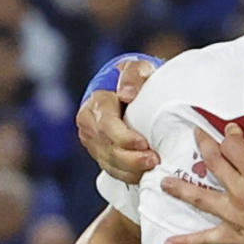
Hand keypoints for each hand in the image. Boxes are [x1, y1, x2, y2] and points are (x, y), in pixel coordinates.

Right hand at [76, 61, 157, 181]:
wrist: (130, 91)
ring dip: (131, 169)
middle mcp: (89, 124)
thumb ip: (134, 76)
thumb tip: (126, 94)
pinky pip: (112, 170)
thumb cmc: (136, 78)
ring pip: (109, 162)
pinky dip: (128, 175)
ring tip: (152, 169)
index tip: (144, 144)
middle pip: (107, 148)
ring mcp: (93, 142)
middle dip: (130, 158)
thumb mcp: (137, 68)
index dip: (124, 138)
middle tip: (154, 160)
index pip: (106, 125)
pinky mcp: (101, 154)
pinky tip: (144, 175)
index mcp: (96, 103)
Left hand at [160, 125, 243, 243]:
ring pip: (201, 197)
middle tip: (194, 134)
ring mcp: (234, 214)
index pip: (236, 147)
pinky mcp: (233, 236)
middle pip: (215, 163)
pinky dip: (186, 242)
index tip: (229, 129)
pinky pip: (205, 238)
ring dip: (181, 188)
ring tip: (163, 183)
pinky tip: (168, 243)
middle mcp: (242, 191)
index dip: (230, 135)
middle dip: (204, 145)